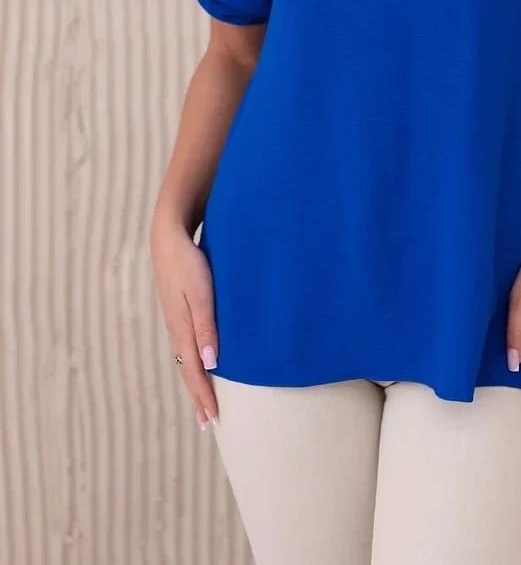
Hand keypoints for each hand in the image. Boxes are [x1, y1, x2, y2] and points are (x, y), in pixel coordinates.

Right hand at [150, 216, 218, 428]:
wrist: (168, 237)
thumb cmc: (188, 263)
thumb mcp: (200, 293)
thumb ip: (206, 327)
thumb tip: (211, 364)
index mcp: (181, 329)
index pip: (194, 372)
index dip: (204, 396)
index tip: (213, 419)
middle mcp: (176, 329)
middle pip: (188, 370)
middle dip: (198, 396)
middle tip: (207, 422)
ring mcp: (176, 320)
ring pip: (187, 359)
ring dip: (196, 381)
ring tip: (205, 400)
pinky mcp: (179, 309)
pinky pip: (188, 344)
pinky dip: (195, 361)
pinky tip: (200, 361)